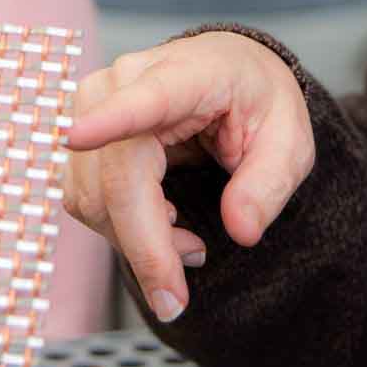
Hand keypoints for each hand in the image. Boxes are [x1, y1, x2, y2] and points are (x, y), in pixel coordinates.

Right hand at [64, 31, 312, 322]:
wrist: (227, 71)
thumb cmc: (255, 99)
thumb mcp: (289, 139)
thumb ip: (268, 184)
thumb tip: (241, 230)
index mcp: (185, 74)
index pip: (141, 100)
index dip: (108, 121)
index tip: (78, 137)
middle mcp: (124, 83)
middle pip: (115, 178)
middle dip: (145, 246)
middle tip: (179, 295)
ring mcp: (94, 106)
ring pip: (91, 197)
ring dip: (135, 240)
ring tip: (187, 243)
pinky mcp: (80, 134)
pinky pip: (84, 198)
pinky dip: (120, 228)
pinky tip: (160, 223)